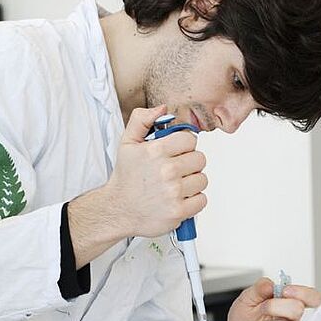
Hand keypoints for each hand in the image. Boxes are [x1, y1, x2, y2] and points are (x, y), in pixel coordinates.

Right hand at [67, 105, 207, 266]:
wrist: (117, 210)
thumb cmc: (125, 178)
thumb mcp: (127, 143)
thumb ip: (141, 119)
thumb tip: (162, 108)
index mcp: (156, 151)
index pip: (190, 139)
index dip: (183, 146)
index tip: (174, 153)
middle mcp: (166, 171)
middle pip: (200, 159)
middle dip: (189, 164)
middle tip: (174, 170)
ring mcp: (173, 193)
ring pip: (202, 179)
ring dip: (192, 182)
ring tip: (175, 185)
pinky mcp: (178, 211)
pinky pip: (202, 200)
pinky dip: (193, 200)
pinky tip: (178, 198)